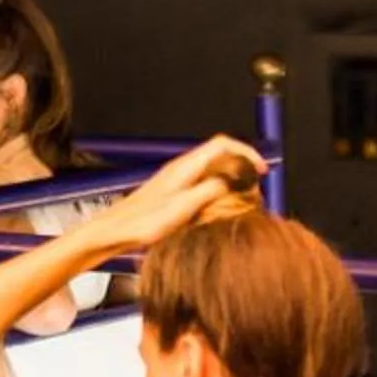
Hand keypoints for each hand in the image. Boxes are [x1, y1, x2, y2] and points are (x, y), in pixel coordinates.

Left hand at [87, 137, 266, 254]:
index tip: (262, 168)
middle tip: (257, 188)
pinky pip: (204, 184)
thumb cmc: (141, 222)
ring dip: (232, 180)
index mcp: (184, 168)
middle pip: (219, 155)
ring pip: (213, 170)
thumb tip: (234, 179)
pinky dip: (219, 191)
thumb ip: (210, 190)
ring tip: (245, 199)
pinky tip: (221, 208)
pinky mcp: (173, 192)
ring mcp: (176, 180)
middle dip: (242, 167)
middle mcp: (180, 169)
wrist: (114, 232)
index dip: (245, 151)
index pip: (221, 144)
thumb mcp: (183, 207)